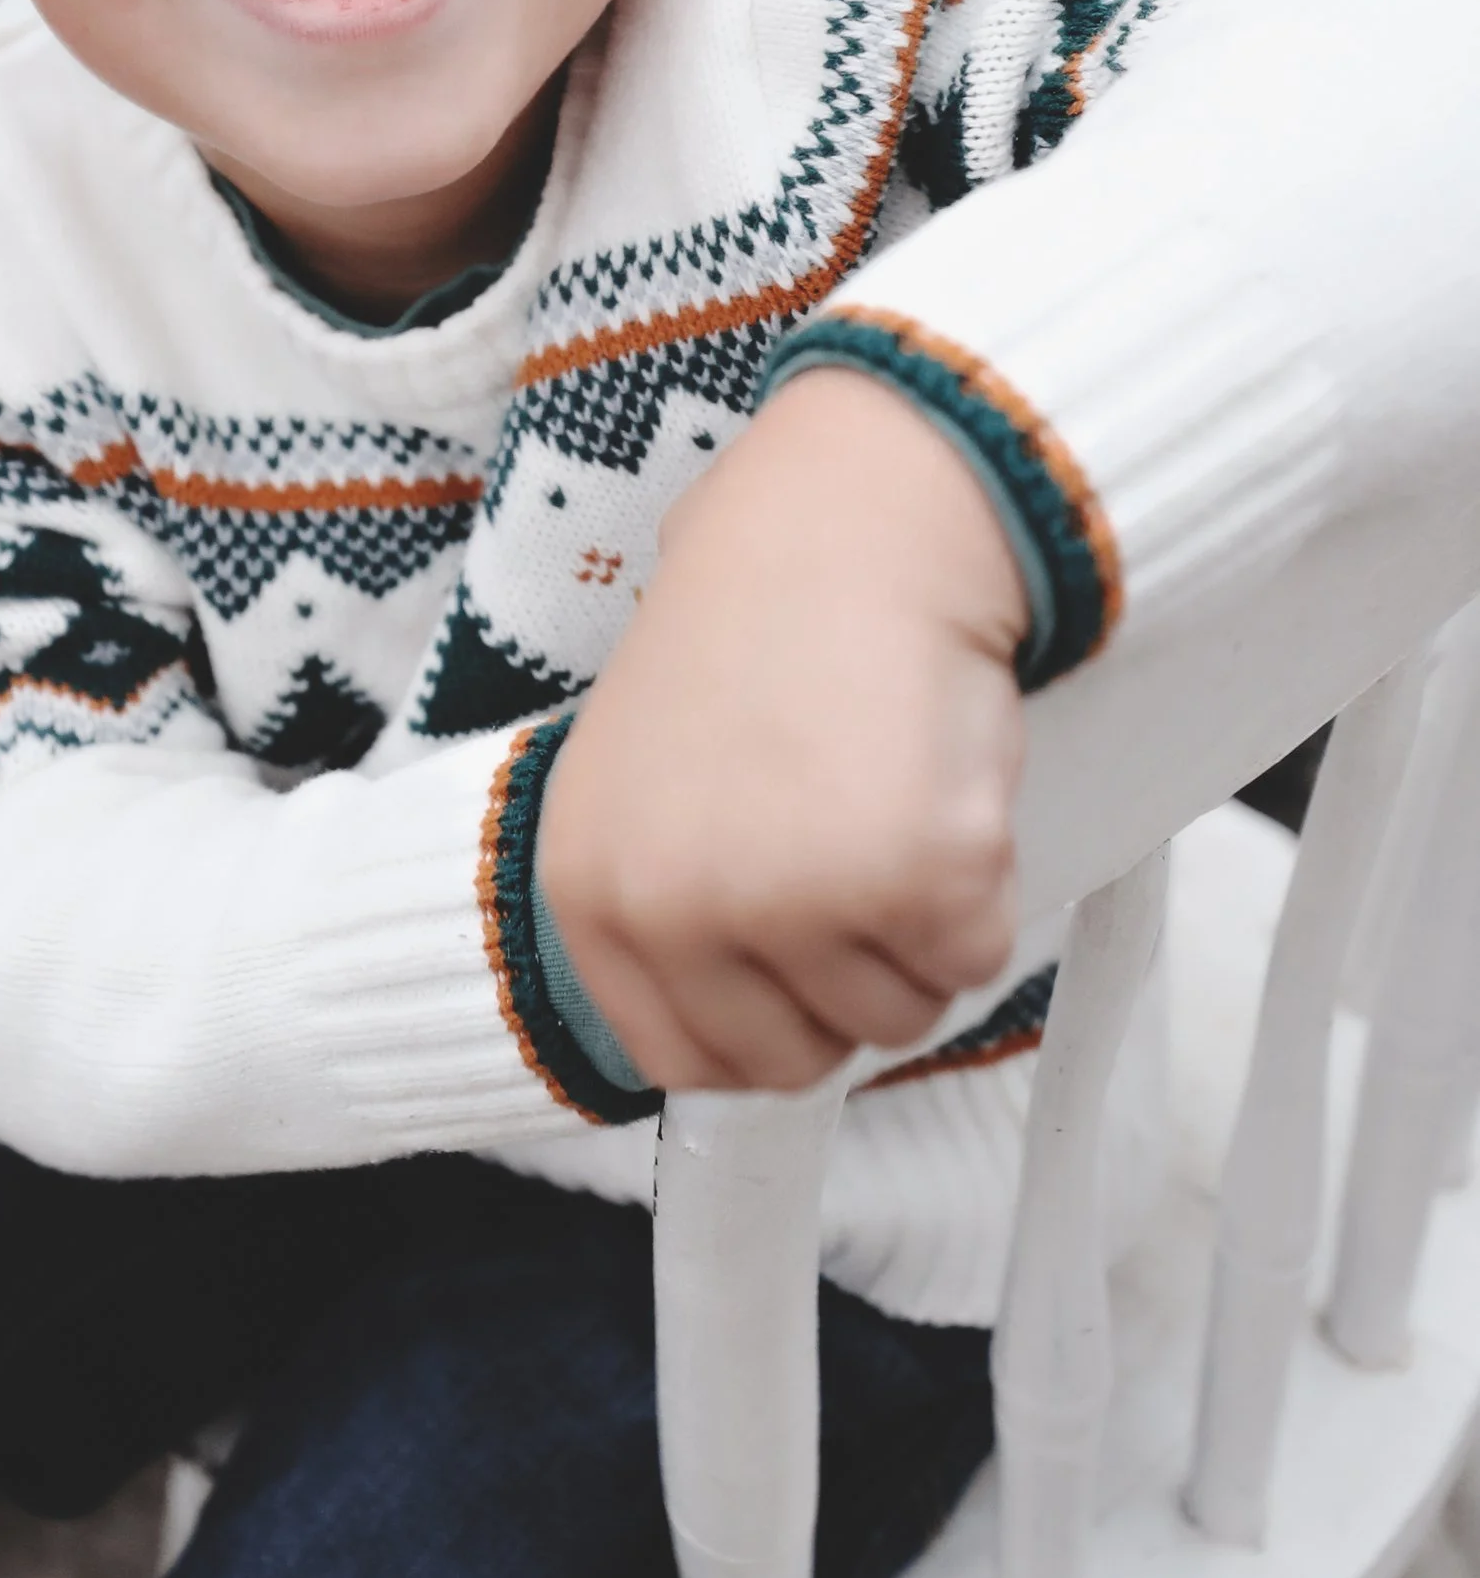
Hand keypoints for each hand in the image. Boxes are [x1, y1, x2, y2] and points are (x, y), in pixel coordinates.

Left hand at [534, 366, 1028, 1093]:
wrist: (856, 516)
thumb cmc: (763, 622)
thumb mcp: (651, 772)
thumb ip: (669, 897)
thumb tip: (727, 1011)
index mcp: (593, 888)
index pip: (682, 1061)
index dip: (760, 1020)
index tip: (795, 954)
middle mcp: (674, 910)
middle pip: (795, 1057)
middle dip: (845, 981)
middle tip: (854, 854)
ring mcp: (794, 903)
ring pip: (897, 1017)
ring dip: (915, 931)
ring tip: (888, 791)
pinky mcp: (917, 882)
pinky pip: (978, 960)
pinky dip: (984, 888)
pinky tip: (940, 780)